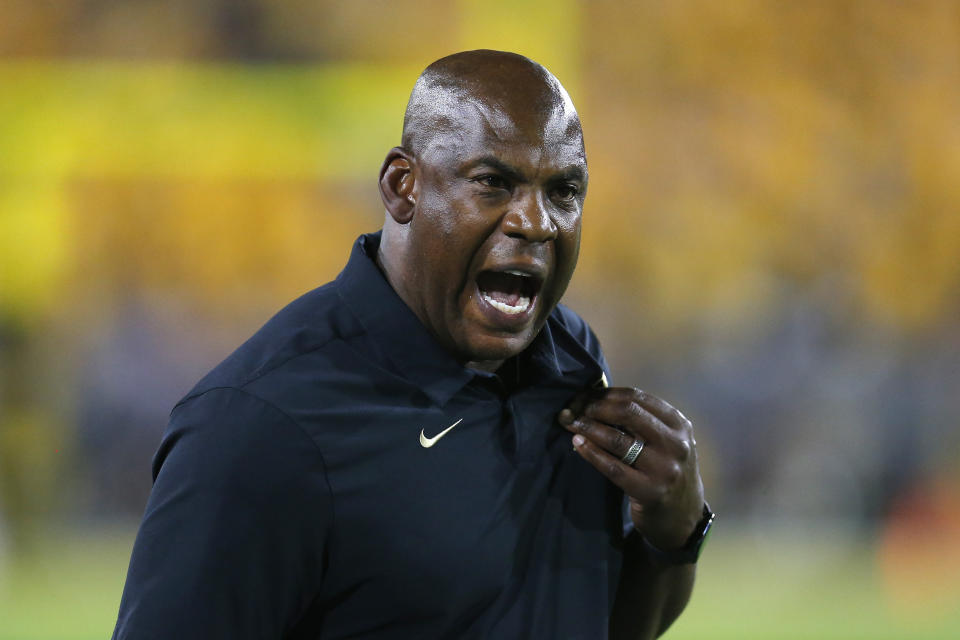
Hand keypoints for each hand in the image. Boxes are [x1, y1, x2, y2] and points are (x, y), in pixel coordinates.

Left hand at [558, 387, 704, 549]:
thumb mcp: (665, 441)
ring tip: (570, 422)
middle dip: (595, 407)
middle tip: (573, 409)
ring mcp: (664, 468)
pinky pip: (612, 467)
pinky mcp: (650, 491)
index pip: (637, 397)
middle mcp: (675, 443)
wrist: (683, 516)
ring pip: (618, 439)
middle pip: (627, 412)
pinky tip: (577, 443)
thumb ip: (641, 421)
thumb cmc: (664, 469)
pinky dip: (591, 452)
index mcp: (678, 424)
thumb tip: (594, 398)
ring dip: (588, 427)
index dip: (605, 393)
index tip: (583, 395)